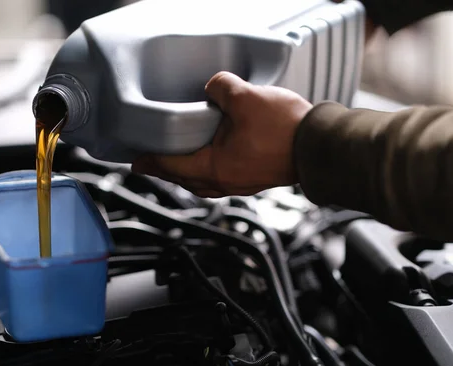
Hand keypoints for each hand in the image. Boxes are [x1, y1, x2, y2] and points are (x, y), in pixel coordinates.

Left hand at [131, 71, 312, 197]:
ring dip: (187, 173)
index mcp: (215, 168)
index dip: (152, 162)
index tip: (137, 163)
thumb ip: (221, 88)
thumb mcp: (245, 98)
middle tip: (151, 163)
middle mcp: (225, 181)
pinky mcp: (256, 178)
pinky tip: (213, 157)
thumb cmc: (286, 130)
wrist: (321, 145)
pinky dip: (208, 170)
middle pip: (186, 179)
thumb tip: (213, 88)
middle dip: (166, 171)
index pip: (173, 166)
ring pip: (204, 182)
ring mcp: (242, 183)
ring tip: (178, 162)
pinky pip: (222, 178)